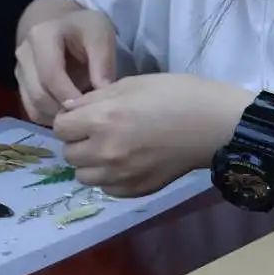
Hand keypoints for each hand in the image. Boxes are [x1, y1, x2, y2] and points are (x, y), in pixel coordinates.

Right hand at [16, 8, 117, 124]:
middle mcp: (24, 53)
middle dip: (64, 109)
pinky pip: (33, 111)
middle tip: (88, 115)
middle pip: (39, 94)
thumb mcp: (100, 34)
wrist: (63, 25)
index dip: (70, 96)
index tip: (91, 109)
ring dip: (58, 116)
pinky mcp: (21, 86)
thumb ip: (103, 63)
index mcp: (41, 36)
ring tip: (81, 114)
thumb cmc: (84, 29)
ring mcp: (19, 71)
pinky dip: (51, 117)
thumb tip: (103, 97)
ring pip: (34, 107)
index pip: (50, 74)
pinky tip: (70, 112)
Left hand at [54, 74, 247, 196]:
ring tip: (110, 149)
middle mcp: (106, 152)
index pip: (60, 128)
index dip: (70, 119)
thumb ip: (94, 99)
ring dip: (90, 163)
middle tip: (97, 131)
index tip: (83, 115)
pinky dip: (109, 178)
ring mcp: (121, 176)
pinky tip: (126, 163)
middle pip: (68, 154)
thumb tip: (69, 110)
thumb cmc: (174, 94)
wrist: (212, 124)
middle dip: (78, 141)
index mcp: (103, 120)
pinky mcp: (136, 191)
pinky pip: (106, 189)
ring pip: (83, 176)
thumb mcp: (130, 84)